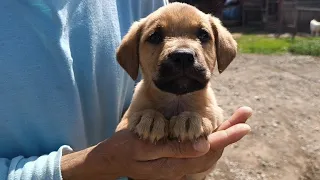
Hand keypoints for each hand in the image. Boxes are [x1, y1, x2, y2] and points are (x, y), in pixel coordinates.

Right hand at [61, 106, 251, 179]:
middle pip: (213, 152)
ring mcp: (178, 168)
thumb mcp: (143, 148)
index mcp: (175, 165)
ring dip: (223, 137)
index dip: (227, 136)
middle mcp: (180, 169)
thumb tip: (203, 145)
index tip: (244, 125)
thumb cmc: (122, 150)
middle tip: (245, 117)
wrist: (110, 162)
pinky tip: (213, 132)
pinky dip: (210, 142)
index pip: (208, 150)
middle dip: (230, 134)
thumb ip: (173, 148)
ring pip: (208, 155)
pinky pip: (198, 155)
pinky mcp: (174, 164)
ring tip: (235, 122)